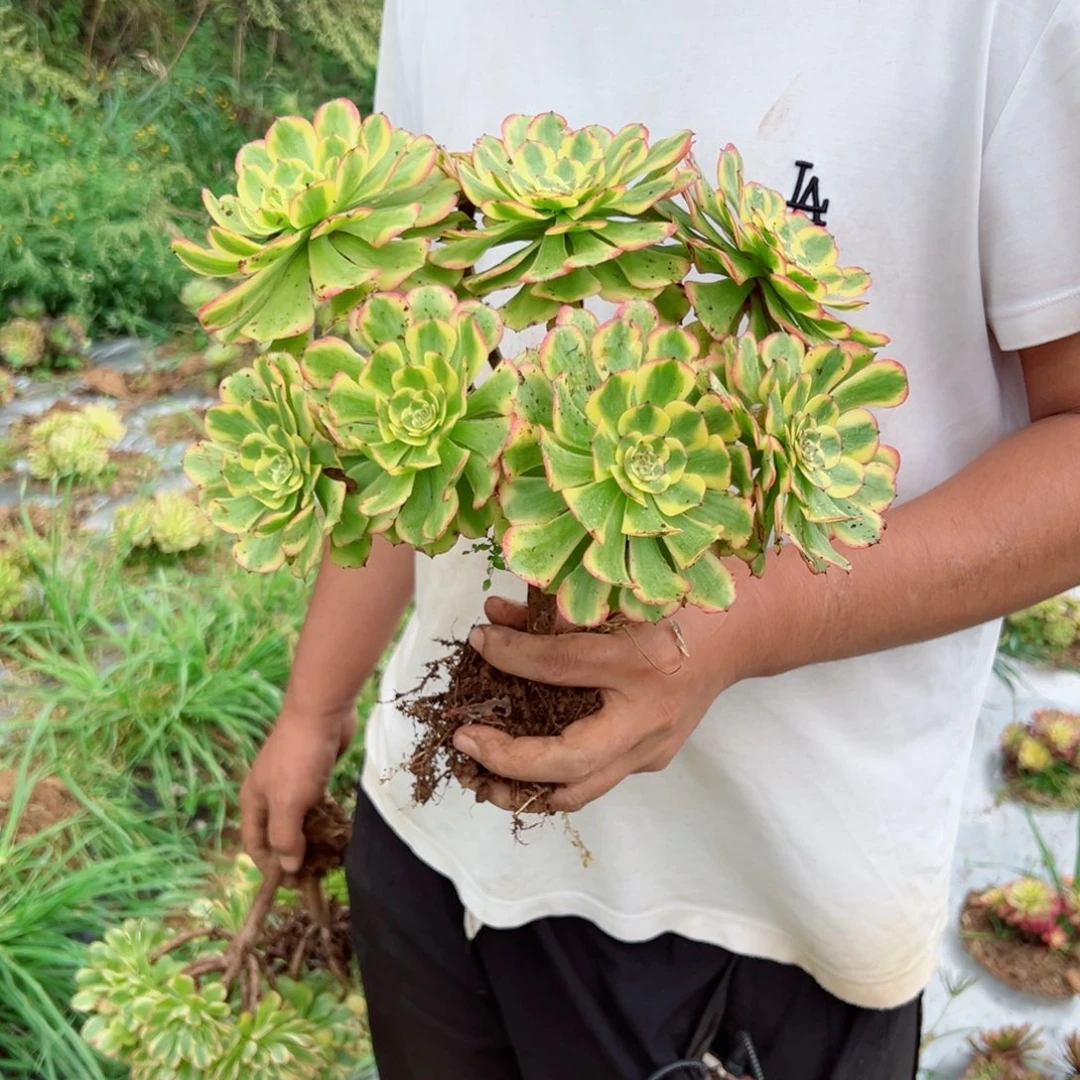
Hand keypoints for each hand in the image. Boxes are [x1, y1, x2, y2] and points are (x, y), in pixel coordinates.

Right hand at [240, 706, 354, 883]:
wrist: (321, 712)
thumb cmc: (298, 759)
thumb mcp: (288, 803)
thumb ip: (285, 837)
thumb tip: (287, 867)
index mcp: (254, 801)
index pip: (255, 844)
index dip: (270, 867)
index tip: (291, 886)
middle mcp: (269, 794)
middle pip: (278, 834)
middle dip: (293, 855)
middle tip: (316, 875)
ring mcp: (293, 783)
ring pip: (300, 820)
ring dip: (312, 839)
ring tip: (330, 858)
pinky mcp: (314, 774)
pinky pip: (317, 805)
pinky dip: (325, 819)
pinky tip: (338, 831)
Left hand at [454, 596, 738, 812]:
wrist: (735, 636)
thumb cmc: (674, 607)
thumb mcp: (616, 597)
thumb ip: (552, 611)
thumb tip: (491, 618)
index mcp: (642, 663)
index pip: (562, 665)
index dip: (511, 654)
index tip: (477, 641)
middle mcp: (649, 718)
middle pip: (570, 762)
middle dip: (507, 759)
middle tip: (464, 740)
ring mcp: (652, 750)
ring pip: (578, 791)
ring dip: (521, 788)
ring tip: (477, 773)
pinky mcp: (648, 761)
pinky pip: (590, 781)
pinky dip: (547, 779)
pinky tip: (513, 767)